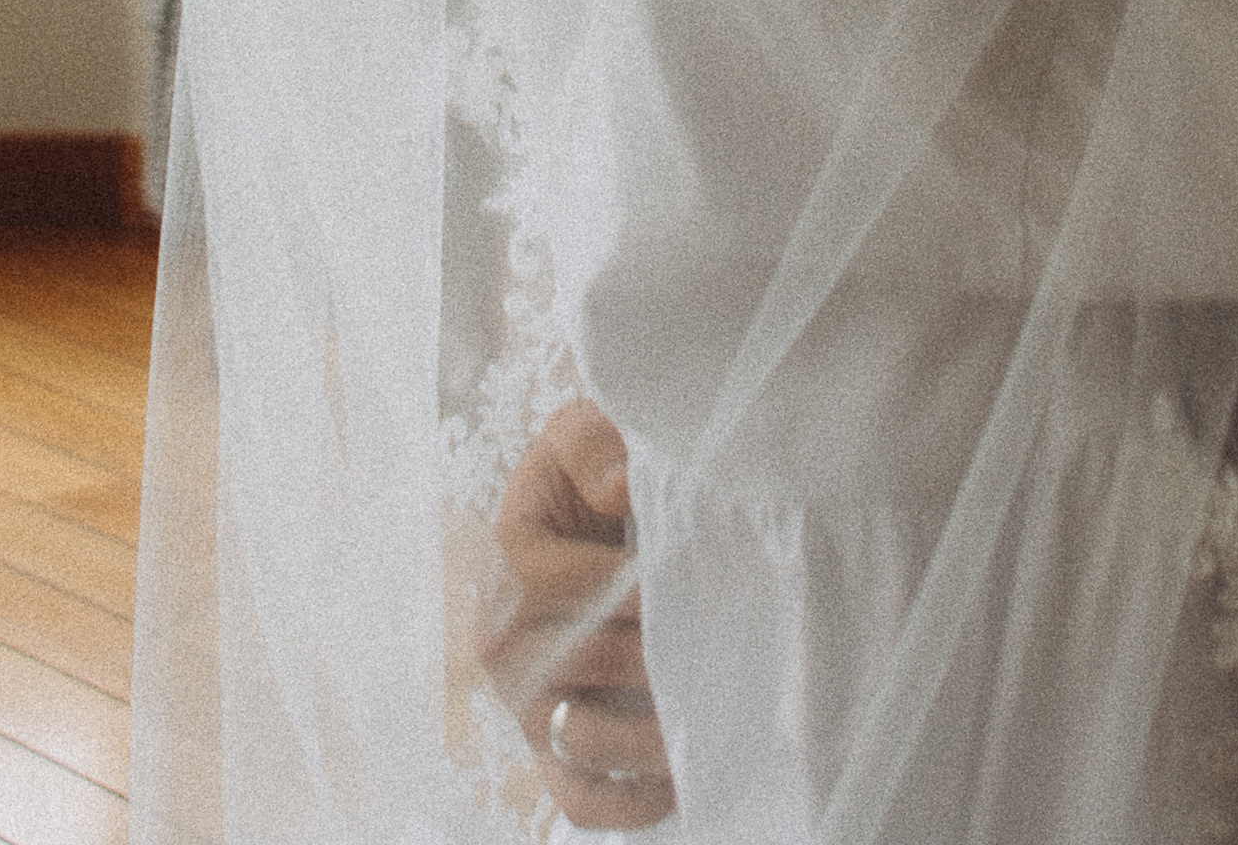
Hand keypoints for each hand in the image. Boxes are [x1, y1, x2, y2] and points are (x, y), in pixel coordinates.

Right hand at [479, 397, 673, 829]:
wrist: (571, 529)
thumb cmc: (583, 482)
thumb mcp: (579, 435)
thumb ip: (593, 445)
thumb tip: (620, 489)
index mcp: (511, 564)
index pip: (583, 590)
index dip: (643, 589)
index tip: (696, 579)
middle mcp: (507, 645)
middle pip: (589, 666)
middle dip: (663, 659)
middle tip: (730, 652)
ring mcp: (525, 708)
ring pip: (584, 742)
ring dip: (653, 739)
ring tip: (716, 719)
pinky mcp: (549, 755)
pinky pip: (581, 799)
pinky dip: (631, 802)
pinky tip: (683, 778)